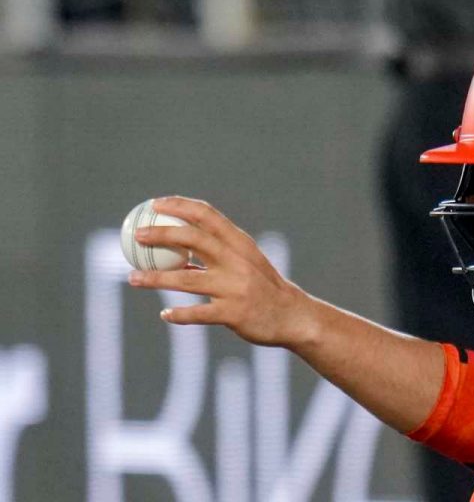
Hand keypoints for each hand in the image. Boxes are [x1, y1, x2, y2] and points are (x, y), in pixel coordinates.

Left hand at [127, 196, 306, 346]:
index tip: (155, 204)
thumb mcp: (245, 262)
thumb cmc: (263, 287)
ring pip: (188, 280)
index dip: (179, 206)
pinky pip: (199, 314)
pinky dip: (180, 315)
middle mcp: (238, 261)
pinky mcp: (234, 313)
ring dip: (156, 279)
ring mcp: (236, 287)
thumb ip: (215, 252)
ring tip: (133, 278)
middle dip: (162, 234)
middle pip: (194, 240)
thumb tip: (174, 242)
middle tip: (137, 235)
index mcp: (240, 244)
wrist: (293, 316)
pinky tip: (165, 314)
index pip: (207, 215)